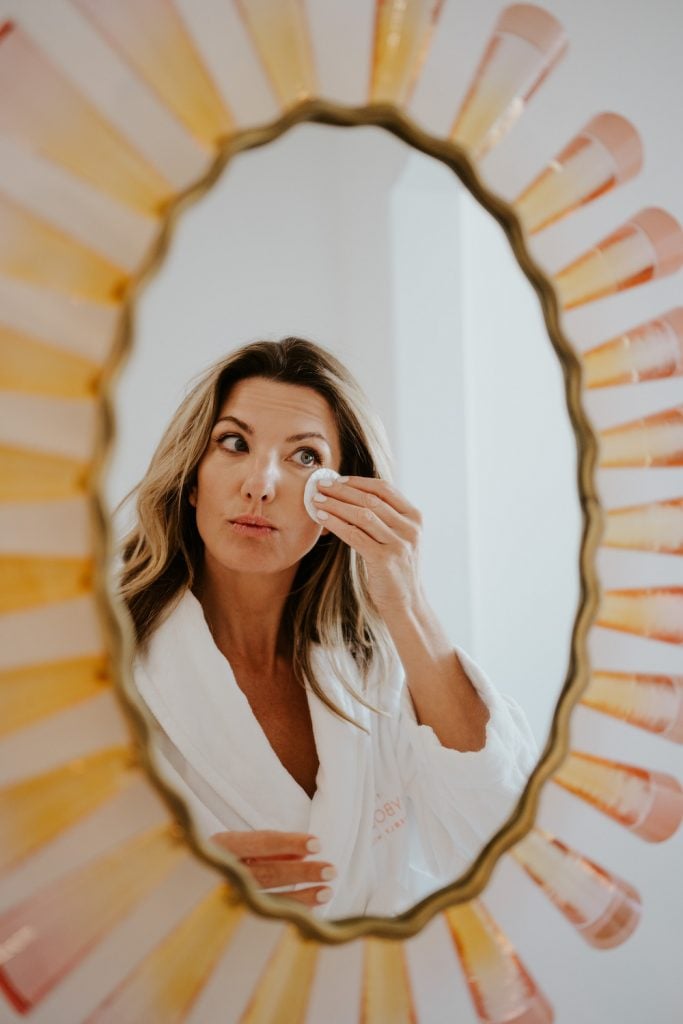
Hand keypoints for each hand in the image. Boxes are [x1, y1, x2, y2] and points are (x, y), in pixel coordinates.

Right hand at [211, 830, 334, 906]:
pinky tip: (310, 913)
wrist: (179, 888)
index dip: (290, 843)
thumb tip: (302, 855)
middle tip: (331, 870)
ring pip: (267, 899)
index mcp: (221, 845)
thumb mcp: (238, 844)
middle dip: (302, 873)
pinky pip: (264, 916)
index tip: (317, 844)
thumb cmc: (219, 857)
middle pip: (268, 873)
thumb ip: (268, 848)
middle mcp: (221, 872)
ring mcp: (225, 898)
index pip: (261, 842)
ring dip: (301, 896)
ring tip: (327, 891)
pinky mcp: (231, 917)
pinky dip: (288, 913)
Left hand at [313, 476, 422, 618]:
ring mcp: (399, 543)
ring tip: (316, 500)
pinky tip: (321, 517)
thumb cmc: (395, 569)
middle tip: (320, 485)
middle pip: (371, 499)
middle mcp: (410, 527)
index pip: (384, 489)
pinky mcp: (384, 559)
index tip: (337, 480)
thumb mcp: (399, 538)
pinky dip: (336, 523)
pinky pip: (355, 534)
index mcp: (414, 517)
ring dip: (335, 504)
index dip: (358, 482)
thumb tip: (354, 495)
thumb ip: (386, 517)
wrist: (405, 602)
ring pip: (362, 515)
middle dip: (342, 490)